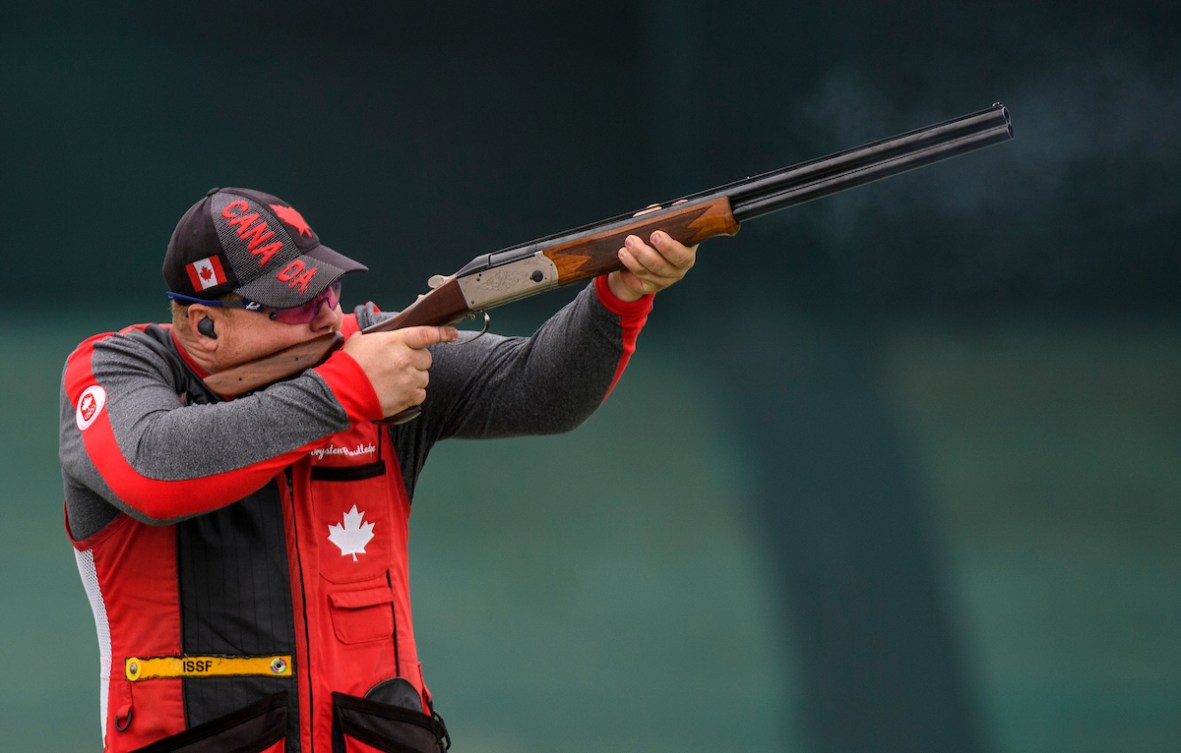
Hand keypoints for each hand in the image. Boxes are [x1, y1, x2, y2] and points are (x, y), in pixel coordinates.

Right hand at [341, 325, 457, 416]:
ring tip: (395, 381)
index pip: (426, 334)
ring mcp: (409, 379)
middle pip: (427, 358)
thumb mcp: (362, 340)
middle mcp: (406, 358)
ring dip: (414, 378)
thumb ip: (383, 337)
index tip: (452, 333)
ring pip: (425, 377)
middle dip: (418, 361)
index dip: (442, 333)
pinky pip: (421, 394)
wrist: (341, 391)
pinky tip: (398, 392)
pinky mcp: (408, 397)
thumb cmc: (349, 364)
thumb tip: (392, 336)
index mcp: (395, 340)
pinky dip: (413, 394)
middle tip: (401, 365)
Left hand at [607, 205, 698, 301]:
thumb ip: (657, 217)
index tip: (656, 234)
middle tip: (637, 238)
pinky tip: (624, 254)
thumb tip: (655, 210)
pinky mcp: (654, 285)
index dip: (671, 245)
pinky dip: (632, 263)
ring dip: (639, 254)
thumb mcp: (655, 226)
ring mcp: (669, 278)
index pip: (685, 251)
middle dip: (655, 249)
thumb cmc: (651, 239)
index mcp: (688, 248)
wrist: (637, 262)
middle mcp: (682, 266)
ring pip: (655, 268)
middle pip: (672, 262)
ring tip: (628, 242)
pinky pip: (643, 275)